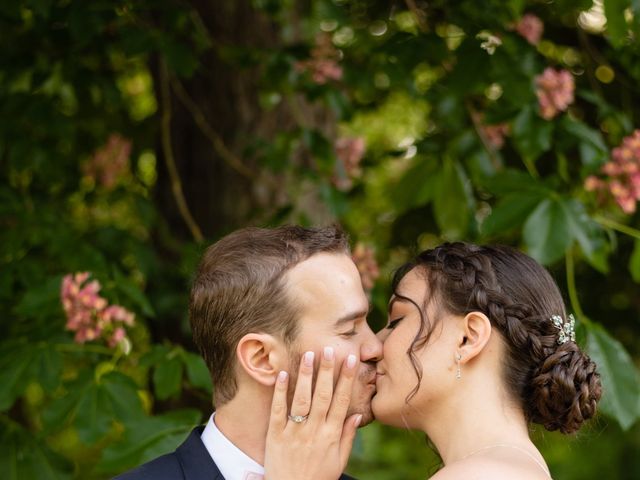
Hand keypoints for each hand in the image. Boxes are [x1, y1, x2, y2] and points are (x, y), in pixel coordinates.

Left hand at [263, 347, 361, 479]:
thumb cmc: (317, 479)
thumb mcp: (339, 461)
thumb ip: (347, 437)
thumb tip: (356, 414)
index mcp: (331, 436)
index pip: (341, 401)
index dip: (346, 380)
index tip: (351, 361)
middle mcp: (314, 431)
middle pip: (323, 396)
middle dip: (327, 371)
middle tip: (329, 349)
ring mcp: (294, 432)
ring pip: (302, 399)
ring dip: (306, 376)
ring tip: (309, 354)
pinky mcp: (276, 436)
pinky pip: (278, 410)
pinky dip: (280, 392)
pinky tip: (283, 374)